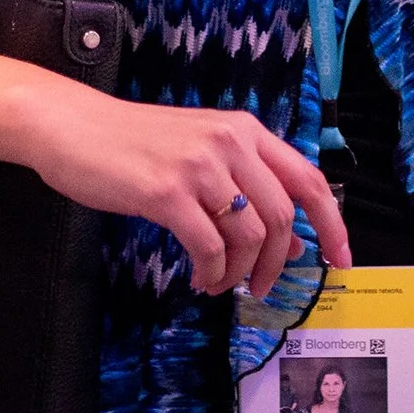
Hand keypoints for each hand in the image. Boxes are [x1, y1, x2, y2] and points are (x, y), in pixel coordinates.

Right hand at [18, 83, 350, 298]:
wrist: (72, 125)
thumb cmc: (133, 141)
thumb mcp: (199, 150)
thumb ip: (244, 183)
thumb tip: (287, 237)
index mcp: (243, 130)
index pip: (309, 179)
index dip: (332, 224)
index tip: (340, 259)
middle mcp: (229, 143)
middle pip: (281, 217)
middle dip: (277, 264)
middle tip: (261, 287)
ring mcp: (199, 166)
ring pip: (248, 237)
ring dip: (240, 274)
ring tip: (220, 283)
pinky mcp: (166, 193)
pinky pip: (209, 248)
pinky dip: (211, 273)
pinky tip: (199, 278)